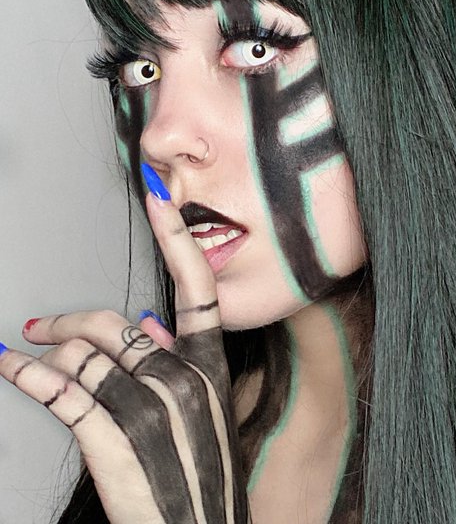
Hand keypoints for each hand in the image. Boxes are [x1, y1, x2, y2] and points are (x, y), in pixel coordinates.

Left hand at [0, 193, 248, 523]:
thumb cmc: (202, 483)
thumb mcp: (206, 416)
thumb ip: (180, 363)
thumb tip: (151, 325)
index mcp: (210, 369)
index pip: (197, 289)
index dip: (177, 238)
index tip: (158, 197)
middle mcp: (183, 379)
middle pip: (114, 323)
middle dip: (70, 320)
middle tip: (40, 323)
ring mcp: (150, 407)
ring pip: (83, 354)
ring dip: (49, 353)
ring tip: (30, 353)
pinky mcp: (113, 437)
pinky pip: (61, 390)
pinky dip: (26, 374)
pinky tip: (9, 364)